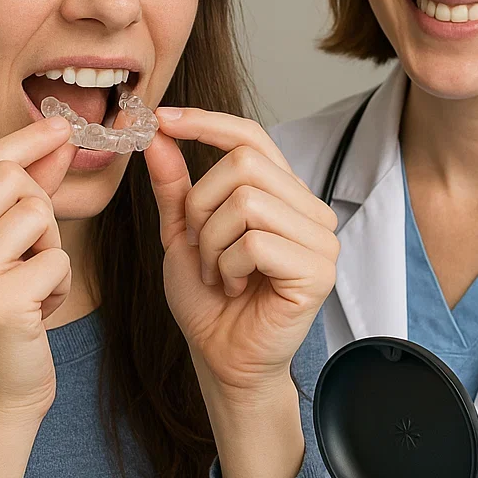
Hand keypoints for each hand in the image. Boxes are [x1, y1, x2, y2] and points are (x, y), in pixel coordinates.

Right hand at [0, 115, 76, 429]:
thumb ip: (22, 194)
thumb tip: (56, 137)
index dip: (26, 141)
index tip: (63, 128)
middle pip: (9, 178)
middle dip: (40, 206)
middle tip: (34, 251)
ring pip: (37, 214)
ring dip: (51, 249)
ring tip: (33, 285)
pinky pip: (56, 259)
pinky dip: (60, 283)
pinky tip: (39, 311)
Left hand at [144, 107, 338, 397]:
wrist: (222, 358)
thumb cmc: (208, 300)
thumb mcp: (183, 233)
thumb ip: (175, 186)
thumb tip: (158, 134)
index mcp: (282, 193)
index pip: (251, 136)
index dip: (206, 122)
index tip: (162, 119)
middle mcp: (309, 209)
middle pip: (244, 164)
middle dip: (201, 205)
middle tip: (199, 247)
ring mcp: (320, 239)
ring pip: (247, 202)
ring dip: (212, 242)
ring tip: (217, 272)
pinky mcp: (317, 271)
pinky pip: (255, 242)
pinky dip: (227, 267)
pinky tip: (233, 287)